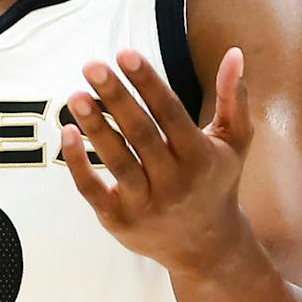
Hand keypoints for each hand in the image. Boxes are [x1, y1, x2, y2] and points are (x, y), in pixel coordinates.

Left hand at [61, 46, 253, 277]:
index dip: (148, 83)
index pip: (170, 113)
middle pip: (141, 134)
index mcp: (200, 156)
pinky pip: (93, 191)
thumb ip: (233, 98)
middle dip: (116, 98)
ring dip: (95, 127)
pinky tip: (67, 132)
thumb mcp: (234, 142)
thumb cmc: (216, 181)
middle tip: (92, 65)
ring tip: (75, 95)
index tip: (125, 53)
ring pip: (117, 162)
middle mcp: (174, 182)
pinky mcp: (119, 221)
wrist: (207, 249)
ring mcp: (146, 204)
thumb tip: (234, 52)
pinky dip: (78, 164)